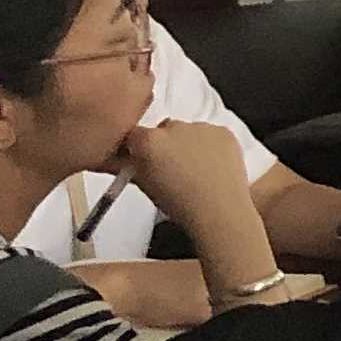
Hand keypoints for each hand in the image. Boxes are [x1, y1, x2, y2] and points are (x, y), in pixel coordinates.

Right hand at [122, 118, 256, 227]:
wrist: (219, 212)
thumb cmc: (182, 204)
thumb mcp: (145, 185)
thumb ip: (128, 166)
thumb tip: (118, 158)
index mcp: (149, 141)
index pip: (134, 135)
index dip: (138, 148)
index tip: (143, 157)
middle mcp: (174, 128)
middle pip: (162, 130)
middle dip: (164, 145)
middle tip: (171, 167)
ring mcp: (200, 128)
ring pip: (187, 131)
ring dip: (187, 143)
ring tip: (194, 169)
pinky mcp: (222, 132)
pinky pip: (210, 133)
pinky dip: (209, 145)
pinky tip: (210, 165)